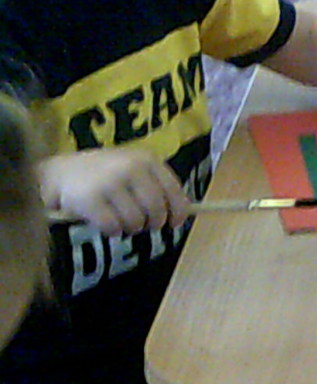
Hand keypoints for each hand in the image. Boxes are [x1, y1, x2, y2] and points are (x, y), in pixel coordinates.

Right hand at [39, 147, 191, 233]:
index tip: (175, 223)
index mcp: (146, 160)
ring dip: (131, 228)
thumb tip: (180, 214)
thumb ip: (154, 185)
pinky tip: (108, 225)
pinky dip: (113, 231)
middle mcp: (131, 169)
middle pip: (156, 209)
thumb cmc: (105, 173)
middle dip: (153, 223)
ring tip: (122, 221)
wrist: (62, 171)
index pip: (172, 189)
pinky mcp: (91, 200)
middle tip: (144, 226)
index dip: (178, 210)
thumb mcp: (133, 169)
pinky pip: (114, 228)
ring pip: (135, 221)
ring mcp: (111, 183)